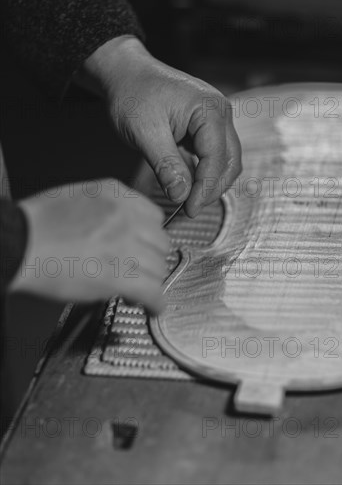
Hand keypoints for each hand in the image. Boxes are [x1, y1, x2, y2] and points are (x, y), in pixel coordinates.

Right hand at [10, 180, 169, 311]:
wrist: (19, 243)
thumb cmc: (37, 224)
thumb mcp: (78, 196)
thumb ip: (108, 207)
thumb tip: (122, 227)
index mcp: (117, 195)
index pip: (154, 217)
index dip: (149, 238)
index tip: (144, 247)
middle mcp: (128, 217)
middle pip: (160, 243)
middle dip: (150, 259)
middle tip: (138, 270)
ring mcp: (127, 245)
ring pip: (159, 268)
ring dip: (150, 281)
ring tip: (136, 289)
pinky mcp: (122, 275)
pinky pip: (154, 292)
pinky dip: (155, 303)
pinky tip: (151, 307)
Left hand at [77, 36, 241, 217]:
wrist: (127, 73)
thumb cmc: (133, 95)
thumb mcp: (145, 132)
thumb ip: (165, 165)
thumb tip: (181, 196)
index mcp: (210, 110)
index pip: (217, 159)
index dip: (205, 189)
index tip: (189, 210)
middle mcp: (221, 113)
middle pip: (230, 162)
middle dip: (212, 189)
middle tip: (189, 210)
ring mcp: (217, 119)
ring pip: (225, 161)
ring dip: (210, 183)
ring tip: (187, 200)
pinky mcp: (208, 127)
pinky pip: (214, 155)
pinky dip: (204, 173)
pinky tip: (188, 185)